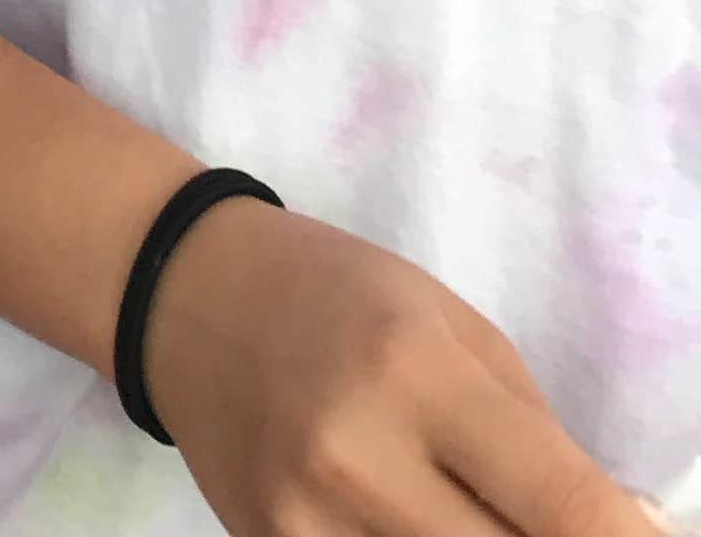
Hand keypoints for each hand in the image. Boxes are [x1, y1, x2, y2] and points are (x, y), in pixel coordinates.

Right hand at [140, 198, 644, 534]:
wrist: (183, 296)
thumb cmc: (336, 292)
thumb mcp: (451, 325)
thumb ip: (538, 436)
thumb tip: (621, 533)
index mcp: (413, 371)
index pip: (559, 503)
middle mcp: (356, 455)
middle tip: (547, 524)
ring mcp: (303, 523)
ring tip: (468, 513)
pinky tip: (413, 525)